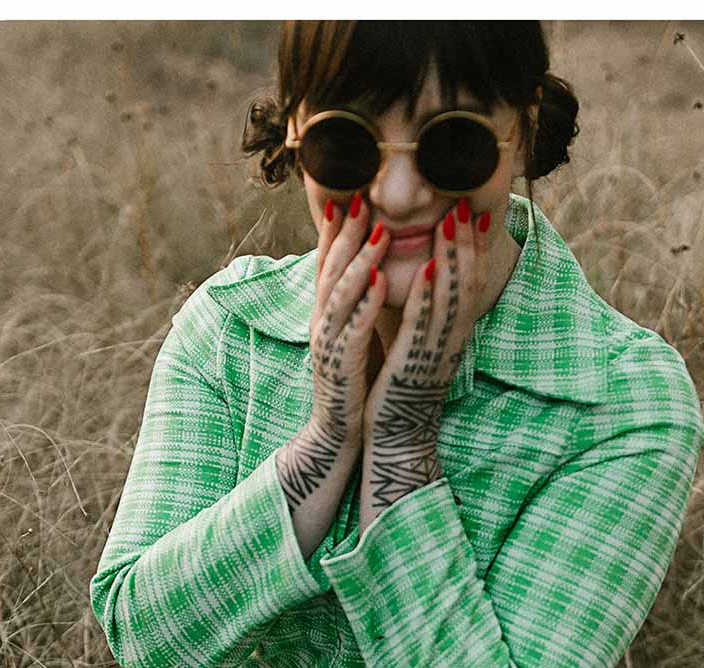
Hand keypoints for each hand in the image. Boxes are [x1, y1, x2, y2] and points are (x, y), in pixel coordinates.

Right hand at [280, 192, 387, 511]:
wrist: (339, 435)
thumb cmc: (354, 383)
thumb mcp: (355, 336)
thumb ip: (357, 306)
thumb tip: (371, 274)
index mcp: (327, 315)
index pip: (329, 264)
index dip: (336, 231)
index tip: (349, 196)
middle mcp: (322, 323)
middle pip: (331, 268)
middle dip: (346, 232)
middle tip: (360, 198)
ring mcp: (328, 343)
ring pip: (340, 292)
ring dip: (359, 259)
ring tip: (378, 229)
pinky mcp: (341, 365)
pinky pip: (354, 327)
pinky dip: (367, 302)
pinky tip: (381, 281)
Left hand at [359, 197, 489, 524]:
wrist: (396, 438)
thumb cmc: (401, 391)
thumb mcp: (416, 346)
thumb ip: (423, 315)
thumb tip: (422, 280)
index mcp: (451, 334)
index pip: (469, 283)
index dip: (475, 248)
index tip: (478, 213)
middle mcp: (451, 338)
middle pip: (466, 281)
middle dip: (467, 240)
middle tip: (470, 201)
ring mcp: (436, 350)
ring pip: (449, 295)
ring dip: (451, 254)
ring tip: (452, 218)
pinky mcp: (413, 361)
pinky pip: (421, 321)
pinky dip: (424, 291)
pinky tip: (424, 264)